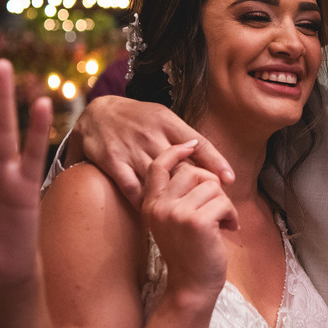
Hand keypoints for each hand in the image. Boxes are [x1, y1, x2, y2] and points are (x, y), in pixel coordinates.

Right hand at [70, 95, 233, 204]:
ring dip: (174, 198)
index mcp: (167, 122)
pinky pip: (133, 188)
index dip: (216, 162)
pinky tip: (157, 214)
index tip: (230, 179)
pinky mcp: (113, 162)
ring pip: (159, 179)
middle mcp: (151, 135)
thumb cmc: (137, 118)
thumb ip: (182, 136)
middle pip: (181, 164)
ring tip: (189, 214)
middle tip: (211, 203)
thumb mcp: (162, 118)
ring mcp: (132, 149)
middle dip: (197, 185)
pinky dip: (145, 202)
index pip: (198, 143)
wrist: (97, 113)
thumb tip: (206, 156)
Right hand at [141, 141, 237, 302]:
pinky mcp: (196, 221)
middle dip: (212, 187)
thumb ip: (176, 196)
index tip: (193, 144)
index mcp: (150, 204)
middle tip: (217, 209)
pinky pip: (224, 202)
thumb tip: (198, 168)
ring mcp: (176, 213)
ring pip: (212, 185)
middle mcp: (159, 206)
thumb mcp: (173, 221)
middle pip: (194, 172)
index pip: (159, 165)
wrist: (191, 287)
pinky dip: (232, 215)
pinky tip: (228, 229)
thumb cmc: (189, 253)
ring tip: (222, 222)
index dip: (177, 152)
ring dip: (224, 204)